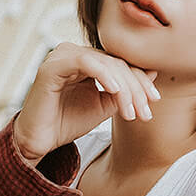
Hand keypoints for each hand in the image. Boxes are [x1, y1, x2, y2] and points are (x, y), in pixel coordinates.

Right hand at [11, 42, 161, 164]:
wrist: (41, 140)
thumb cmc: (68, 121)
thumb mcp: (105, 105)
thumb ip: (125, 90)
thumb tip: (152, 73)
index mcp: (87, 60)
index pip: (121, 64)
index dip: (140, 81)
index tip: (154, 101)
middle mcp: (75, 54)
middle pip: (117, 64)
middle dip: (135, 89)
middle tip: (146, 112)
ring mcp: (63, 57)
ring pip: (106, 64)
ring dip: (124, 89)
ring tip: (131, 111)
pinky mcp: (53, 66)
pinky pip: (85, 63)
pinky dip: (104, 75)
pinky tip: (115, 91)